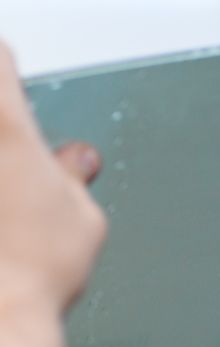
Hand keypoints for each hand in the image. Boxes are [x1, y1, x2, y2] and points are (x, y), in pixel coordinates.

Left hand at [0, 42, 105, 316]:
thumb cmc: (36, 271)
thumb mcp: (83, 219)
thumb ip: (74, 177)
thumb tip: (74, 163)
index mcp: (6, 124)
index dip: (8, 73)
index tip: (13, 84)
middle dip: (5, 133)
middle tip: (18, 164)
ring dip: (4, 179)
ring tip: (11, 208)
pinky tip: (3, 228)